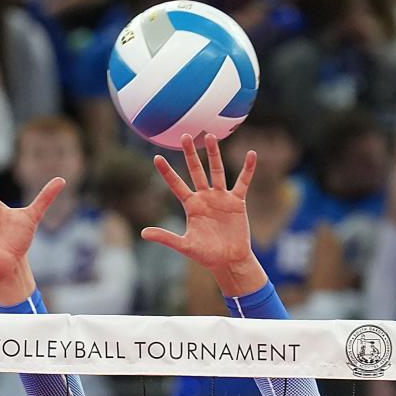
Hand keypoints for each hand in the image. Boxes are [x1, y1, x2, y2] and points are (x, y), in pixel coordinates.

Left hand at [142, 134, 256, 275]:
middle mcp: (204, 197)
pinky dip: (248, 169)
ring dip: (214, 154)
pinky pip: (242, 182)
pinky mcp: (237, 201)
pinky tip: (251, 154)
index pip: (176, 185)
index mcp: (191, 206)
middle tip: (184, 135)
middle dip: (190, 154)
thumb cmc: (206, 255)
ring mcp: (221, 197)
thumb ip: (165, 238)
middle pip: (196, 171)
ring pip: (217, 171)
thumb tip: (143, 233)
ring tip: (211, 136)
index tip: (156, 157)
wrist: (229, 260)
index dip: (167, 172)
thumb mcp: (185, 246)